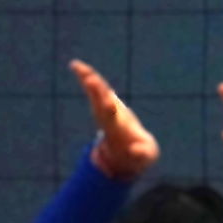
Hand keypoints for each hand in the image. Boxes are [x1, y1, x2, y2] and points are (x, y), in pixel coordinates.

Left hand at [71, 59, 159, 179]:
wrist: (124, 154)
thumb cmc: (137, 154)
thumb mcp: (145, 157)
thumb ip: (142, 153)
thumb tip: (135, 150)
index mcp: (117, 129)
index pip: (111, 118)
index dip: (109, 109)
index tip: (107, 102)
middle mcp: (107, 118)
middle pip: (100, 103)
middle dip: (97, 92)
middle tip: (90, 80)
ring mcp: (104, 109)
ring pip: (94, 93)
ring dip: (88, 80)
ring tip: (79, 67)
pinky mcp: (104, 102)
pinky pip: (94, 87)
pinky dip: (86, 76)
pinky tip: (76, 65)